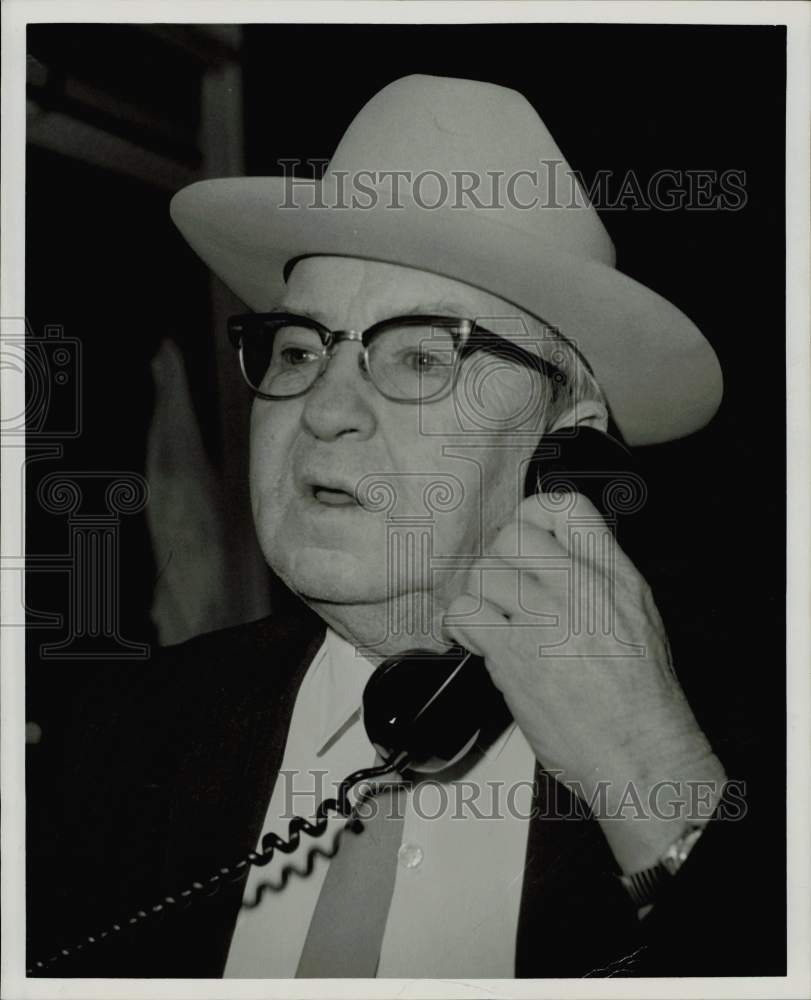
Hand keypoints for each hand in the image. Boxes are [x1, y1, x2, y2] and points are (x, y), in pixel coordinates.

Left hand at [444, 491, 726, 871]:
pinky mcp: (513, 654)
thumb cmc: (640, 699)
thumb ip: (600, 577)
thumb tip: (558, 553)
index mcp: (613, 576)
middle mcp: (579, 588)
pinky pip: (465, 612)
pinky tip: (479, 643)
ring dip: (480, 598)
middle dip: (499, 562)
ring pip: (483, 572)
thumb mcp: (638, 617)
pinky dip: (462, 627)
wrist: (638, 753)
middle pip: (512, 534)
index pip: (565, 507)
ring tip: (493, 624)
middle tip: (504, 592)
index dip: (533, 517)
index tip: (524, 544)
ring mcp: (545, 618)